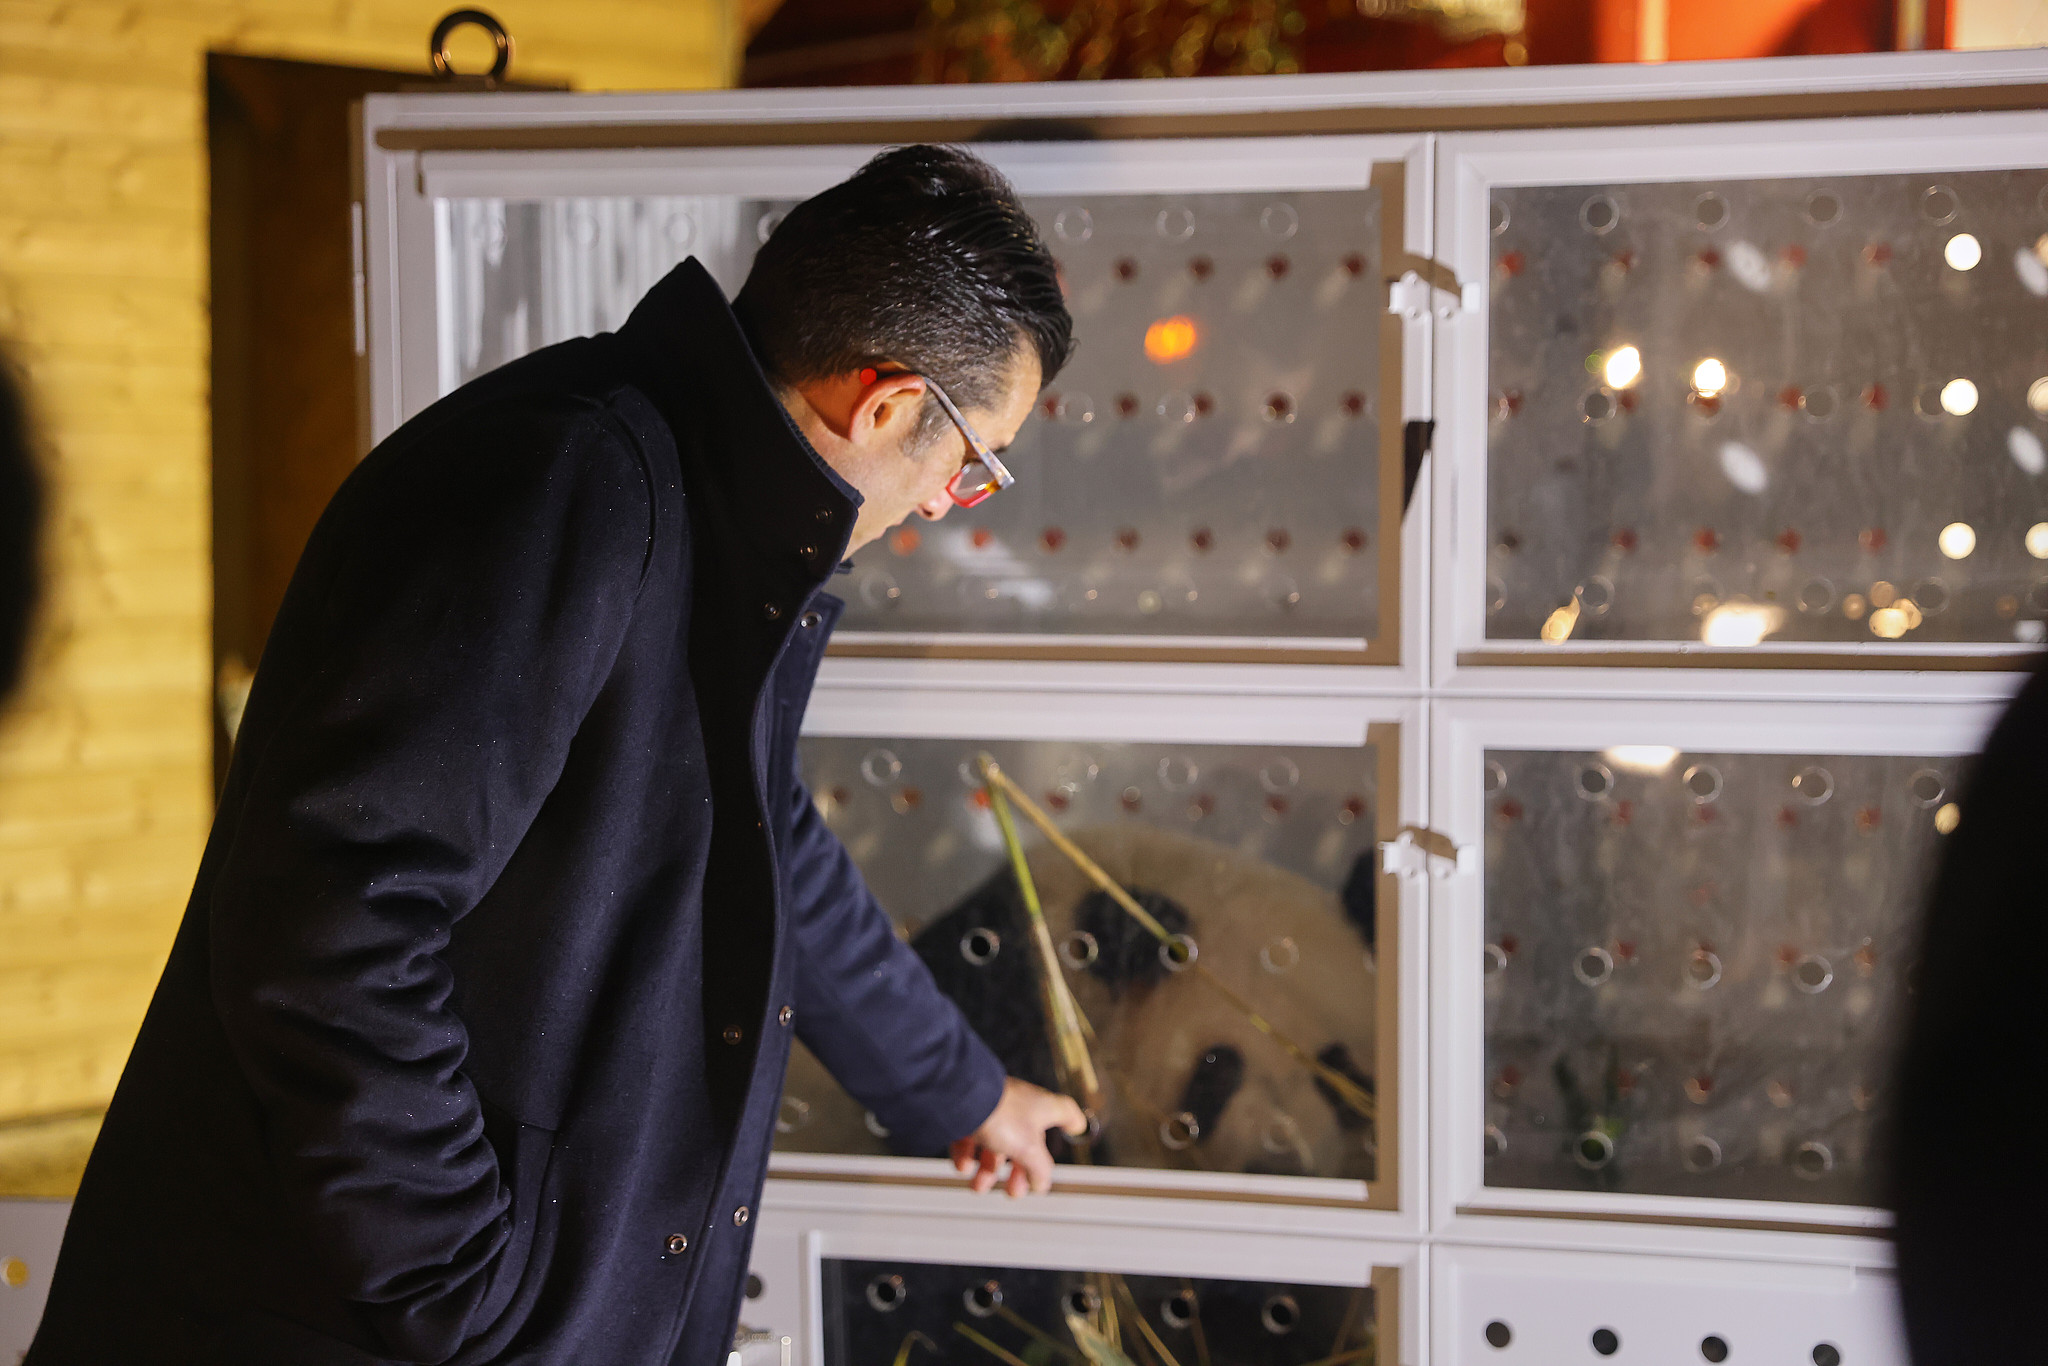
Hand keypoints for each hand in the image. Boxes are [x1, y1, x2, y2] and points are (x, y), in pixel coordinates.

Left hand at [949, 1077, 1087, 1197]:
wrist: (960, 1095)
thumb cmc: (1000, 1112)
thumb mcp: (1029, 1149)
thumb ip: (1040, 1169)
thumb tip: (1042, 1183)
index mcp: (1041, 1108)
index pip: (1064, 1111)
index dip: (1072, 1122)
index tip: (1074, 1131)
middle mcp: (1019, 1105)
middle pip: (1025, 1141)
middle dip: (1017, 1171)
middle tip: (1012, 1191)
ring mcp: (994, 1106)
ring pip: (995, 1142)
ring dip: (987, 1170)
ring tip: (978, 1186)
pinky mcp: (969, 1110)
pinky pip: (971, 1136)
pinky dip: (967, 1155)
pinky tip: (964, 1167)